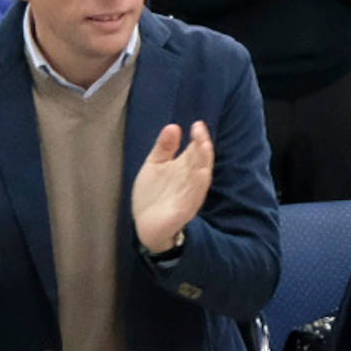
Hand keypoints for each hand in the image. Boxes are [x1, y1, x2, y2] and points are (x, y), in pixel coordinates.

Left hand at [133, 121, 213, 251]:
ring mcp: (189, 193)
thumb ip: (164, 147)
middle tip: (200, 130)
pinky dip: (199, 183)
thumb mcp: (155, 165)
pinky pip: (195, 195)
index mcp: (185, 166)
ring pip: (202, 175)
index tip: (197, 124)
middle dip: (203, 145)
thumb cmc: (153, 195)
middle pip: (201, 160)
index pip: (197, 149)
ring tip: (204, 146)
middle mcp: (190, 178)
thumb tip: (173, 126)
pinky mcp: (185, 209)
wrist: (145, 225)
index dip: (199, 137)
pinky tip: (201, 172)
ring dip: (204, 161)